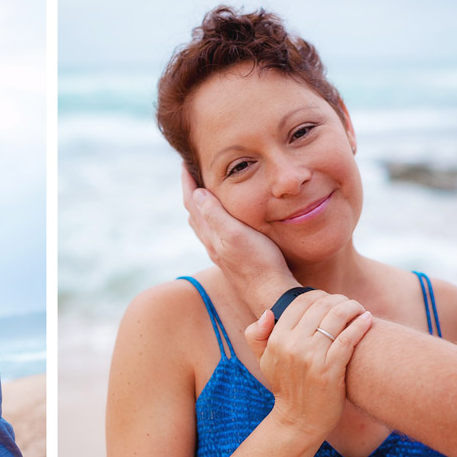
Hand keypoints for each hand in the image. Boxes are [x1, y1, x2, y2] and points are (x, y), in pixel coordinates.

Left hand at [181, 165, 296, 312]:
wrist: (271, 294)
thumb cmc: (258, 263)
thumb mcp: (236, 235)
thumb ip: (215, 215)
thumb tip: (197, 194)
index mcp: (211, 234)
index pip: (191, 202)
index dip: (187, 182)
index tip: (185, 162)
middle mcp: (211, 243)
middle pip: (194, 212)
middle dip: (192, 190)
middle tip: (193, 172)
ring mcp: (221, 252)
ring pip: (204, 224)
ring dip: (201, 206)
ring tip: (204, 190)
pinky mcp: (232, 259)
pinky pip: (216, 233)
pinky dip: (213, 219)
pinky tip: (223, 221)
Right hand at [244, 291, 372, 439]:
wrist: (299, 419)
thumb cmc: (285, 386)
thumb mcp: (263, 360)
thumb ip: (256, 334)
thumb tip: (269, 312)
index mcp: (276, 340)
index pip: (299, 303)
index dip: (316, 295)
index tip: (328, 299)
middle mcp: (293, 346)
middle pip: (320, 306)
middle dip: (337, 299)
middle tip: (347, 302)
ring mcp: (312, 358)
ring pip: (336, 318)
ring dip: (351, 307)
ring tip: (358, 308)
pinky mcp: (331, 370)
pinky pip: (348, 338)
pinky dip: (360, 325)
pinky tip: (367, 319)